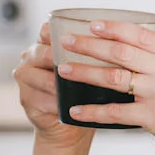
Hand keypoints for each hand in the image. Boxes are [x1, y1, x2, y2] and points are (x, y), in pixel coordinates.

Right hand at [13, 23, 94, 149]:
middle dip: (59, 57)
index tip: (81, 38)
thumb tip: (128, 40)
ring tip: (74, 86)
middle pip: (41, 52)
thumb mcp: (91, 68)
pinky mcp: (26, 99)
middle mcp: (31, 56)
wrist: (71, 124)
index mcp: (46, 43)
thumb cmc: (85, 91)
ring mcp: (26, 77)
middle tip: (80, 64)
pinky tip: (67, 105)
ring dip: (56, 82)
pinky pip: (39, 98)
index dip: (61, 33)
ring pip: (39, 76)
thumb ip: (99, 53)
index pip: (48, 30)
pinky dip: (55, 102)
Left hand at [57, 21, 154, 154]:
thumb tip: (131, 43)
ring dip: (85, 73)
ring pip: (113, 78)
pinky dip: (93, 111)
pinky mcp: (151, 116)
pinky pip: (115, 112)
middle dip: (89, 45)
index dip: (114, 28)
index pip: (138, 35)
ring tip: (63, 70)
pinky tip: (75, 111)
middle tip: (66, 42)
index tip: (93, 24)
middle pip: (120, 52)